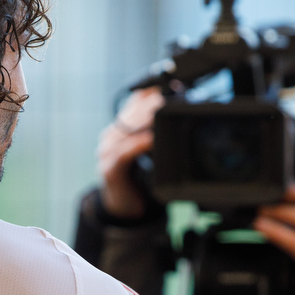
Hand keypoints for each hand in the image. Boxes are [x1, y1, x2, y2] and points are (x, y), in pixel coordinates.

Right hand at [97, 88, 164, 218]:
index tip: (176, 85)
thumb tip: (186, 112)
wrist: (125, 208)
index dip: (155, 90)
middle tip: (176, 96)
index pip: (137, 99)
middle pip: (133, 111)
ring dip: (148, 119)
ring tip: (166, 111)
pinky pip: (124, 152)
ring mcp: (107, 150)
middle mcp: (112, 134)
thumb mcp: (151, 149)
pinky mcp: (109, 168)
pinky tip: (151, 139)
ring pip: (128, 128)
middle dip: (155, 102)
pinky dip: (138, 144)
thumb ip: (160, 130)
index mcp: (122, 126)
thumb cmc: (141, 177)